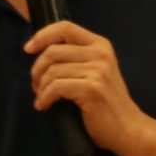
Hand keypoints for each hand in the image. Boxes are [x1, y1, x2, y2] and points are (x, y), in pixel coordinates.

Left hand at [25, 19, 155, 155]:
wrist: (127, 128)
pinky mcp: (91, 89)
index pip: (65, 28)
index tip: (28, 49)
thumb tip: (41, 52)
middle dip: (37, 69)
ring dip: (40, 87)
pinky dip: (45, 97)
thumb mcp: (96, 71)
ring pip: (52, 71)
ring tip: (42, 98)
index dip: (42, 36)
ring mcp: (97, 71)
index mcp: (100, 45)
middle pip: (53, 51)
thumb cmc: (106, 103)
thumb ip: (77, 58)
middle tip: (35, 85)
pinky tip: (44, 105)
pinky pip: (56, 87)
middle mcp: (100, 54)